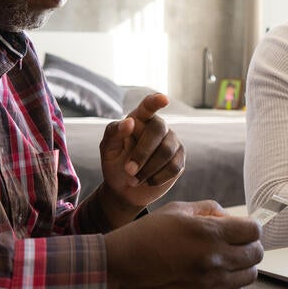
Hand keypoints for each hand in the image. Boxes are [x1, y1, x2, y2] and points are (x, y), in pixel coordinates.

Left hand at [100, 93, 184, 211]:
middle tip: (128, 170)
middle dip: (142, 153)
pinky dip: (157, 178)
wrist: (125, 188)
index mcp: (139, 119)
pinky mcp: (179, 159)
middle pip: (158, 130)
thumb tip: (130, 122)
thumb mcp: (108, 149)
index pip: (148, 106)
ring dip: (147, 169)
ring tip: (134, 179)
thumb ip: (114, 133)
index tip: (164, 99)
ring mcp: (172, 142)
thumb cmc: (115, 163)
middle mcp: (159, 126)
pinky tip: (147, 181)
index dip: (156, 101)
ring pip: (166, 151)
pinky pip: (173, 167)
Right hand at [104, 201, 262, 288]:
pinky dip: (232, 284)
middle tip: (237, 242)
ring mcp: (211, 284)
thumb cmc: (145, 237)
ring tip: (226, 259)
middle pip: (256, 254)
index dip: (251, 226)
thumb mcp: (177, 210)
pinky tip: (218, 275)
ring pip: (249, 276)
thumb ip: (208, 209)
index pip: (254, 230)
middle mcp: (215, 260)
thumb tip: (228, 217)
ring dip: (242, 265)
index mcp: (209, 234)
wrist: (121, 267)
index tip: (243, 227)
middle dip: (250, 245)